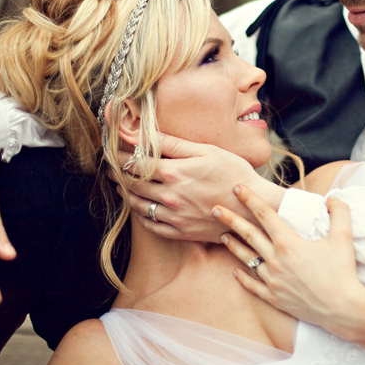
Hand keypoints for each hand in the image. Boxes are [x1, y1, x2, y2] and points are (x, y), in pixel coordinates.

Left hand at [111, 134, 285, 242]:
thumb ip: (174, 143)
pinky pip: (151, 225)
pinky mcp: (180, 232)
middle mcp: (170, 196)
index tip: (113, 150)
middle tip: (110, 167)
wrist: (253, 209)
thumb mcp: (207, 151)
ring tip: (121, 186)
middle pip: (132, 184)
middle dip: (118, 174)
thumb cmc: (235, 173)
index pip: (136, 162)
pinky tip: (139, 207)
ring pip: (138, 205)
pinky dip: (140, 215)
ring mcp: (174, 216)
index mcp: (175, 172)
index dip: (121, 156)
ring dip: (126, 194)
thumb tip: (146, 133)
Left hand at [212, 184, 364, 336]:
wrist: (343, 309)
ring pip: (247, 259)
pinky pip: (252, 286)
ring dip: (233, 246)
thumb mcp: (343, 237)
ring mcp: (272, 280)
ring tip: (223, 236)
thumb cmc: (343, 272)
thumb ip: (339, 213)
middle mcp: (275, 260)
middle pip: (248, 234)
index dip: (250, 199)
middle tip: (215, 209)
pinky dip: (242, 277)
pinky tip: (235, 271)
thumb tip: (333, 198)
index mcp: (288, 243)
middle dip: (230, 219)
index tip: (237, 189)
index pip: (264, 215)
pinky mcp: (274, 298)